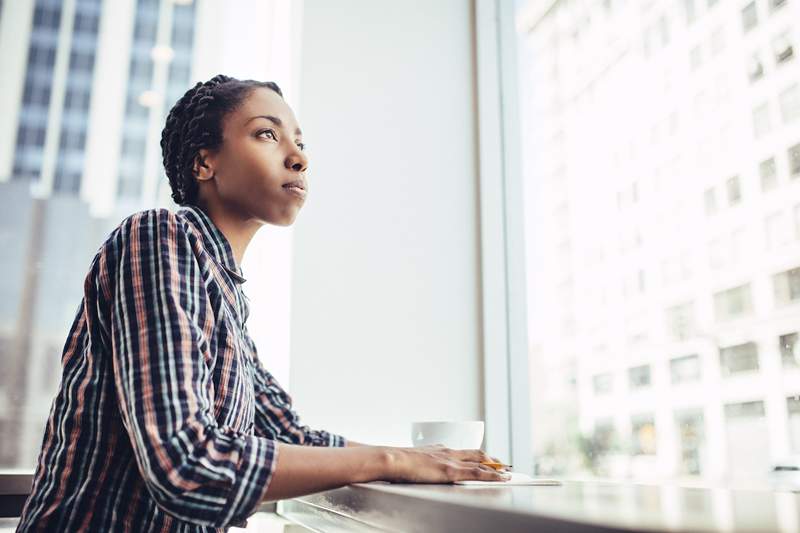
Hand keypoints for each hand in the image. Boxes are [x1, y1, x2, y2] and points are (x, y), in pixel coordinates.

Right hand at [380, 444, 511, 483]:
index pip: (461, 452)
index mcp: (438, 450)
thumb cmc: (397, 462)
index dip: (475, 456)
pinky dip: (492, 475)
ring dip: (495, 467)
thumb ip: (422, 464)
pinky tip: (501, 478)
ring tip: (507, 472)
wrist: (393, 459)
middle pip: (475, 453)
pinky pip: (478, 472)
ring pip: (480, 461)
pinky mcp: (451, 470)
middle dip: (490, 459)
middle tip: (502, 464)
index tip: (483, 458)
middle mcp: (447, 451)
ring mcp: (451, 460)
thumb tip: (419, 469)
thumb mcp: (413, 460)